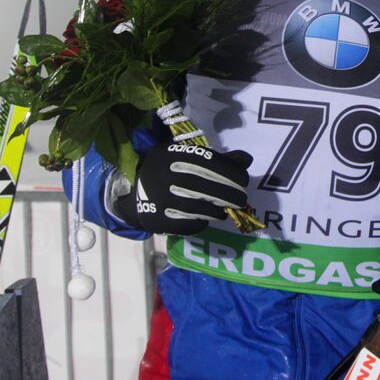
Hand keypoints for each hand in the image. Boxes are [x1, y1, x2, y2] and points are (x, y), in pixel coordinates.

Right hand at [115, 141, 251, 234]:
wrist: (133, 192)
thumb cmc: (167, 170)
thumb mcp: (186, 156)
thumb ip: (216, 158)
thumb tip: (246, 159)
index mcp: (172, 155)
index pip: (209, 163)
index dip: (232, 173)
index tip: (243, 181)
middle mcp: (164, 176)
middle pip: (207, 187)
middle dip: (230, 194)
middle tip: (241, 199)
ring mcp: (160, 200)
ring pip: (200, 208)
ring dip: (217, 211)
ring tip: (222, 210)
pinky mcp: (158, 220)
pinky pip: (189, 224)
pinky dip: (202, 222)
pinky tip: (205, 218)